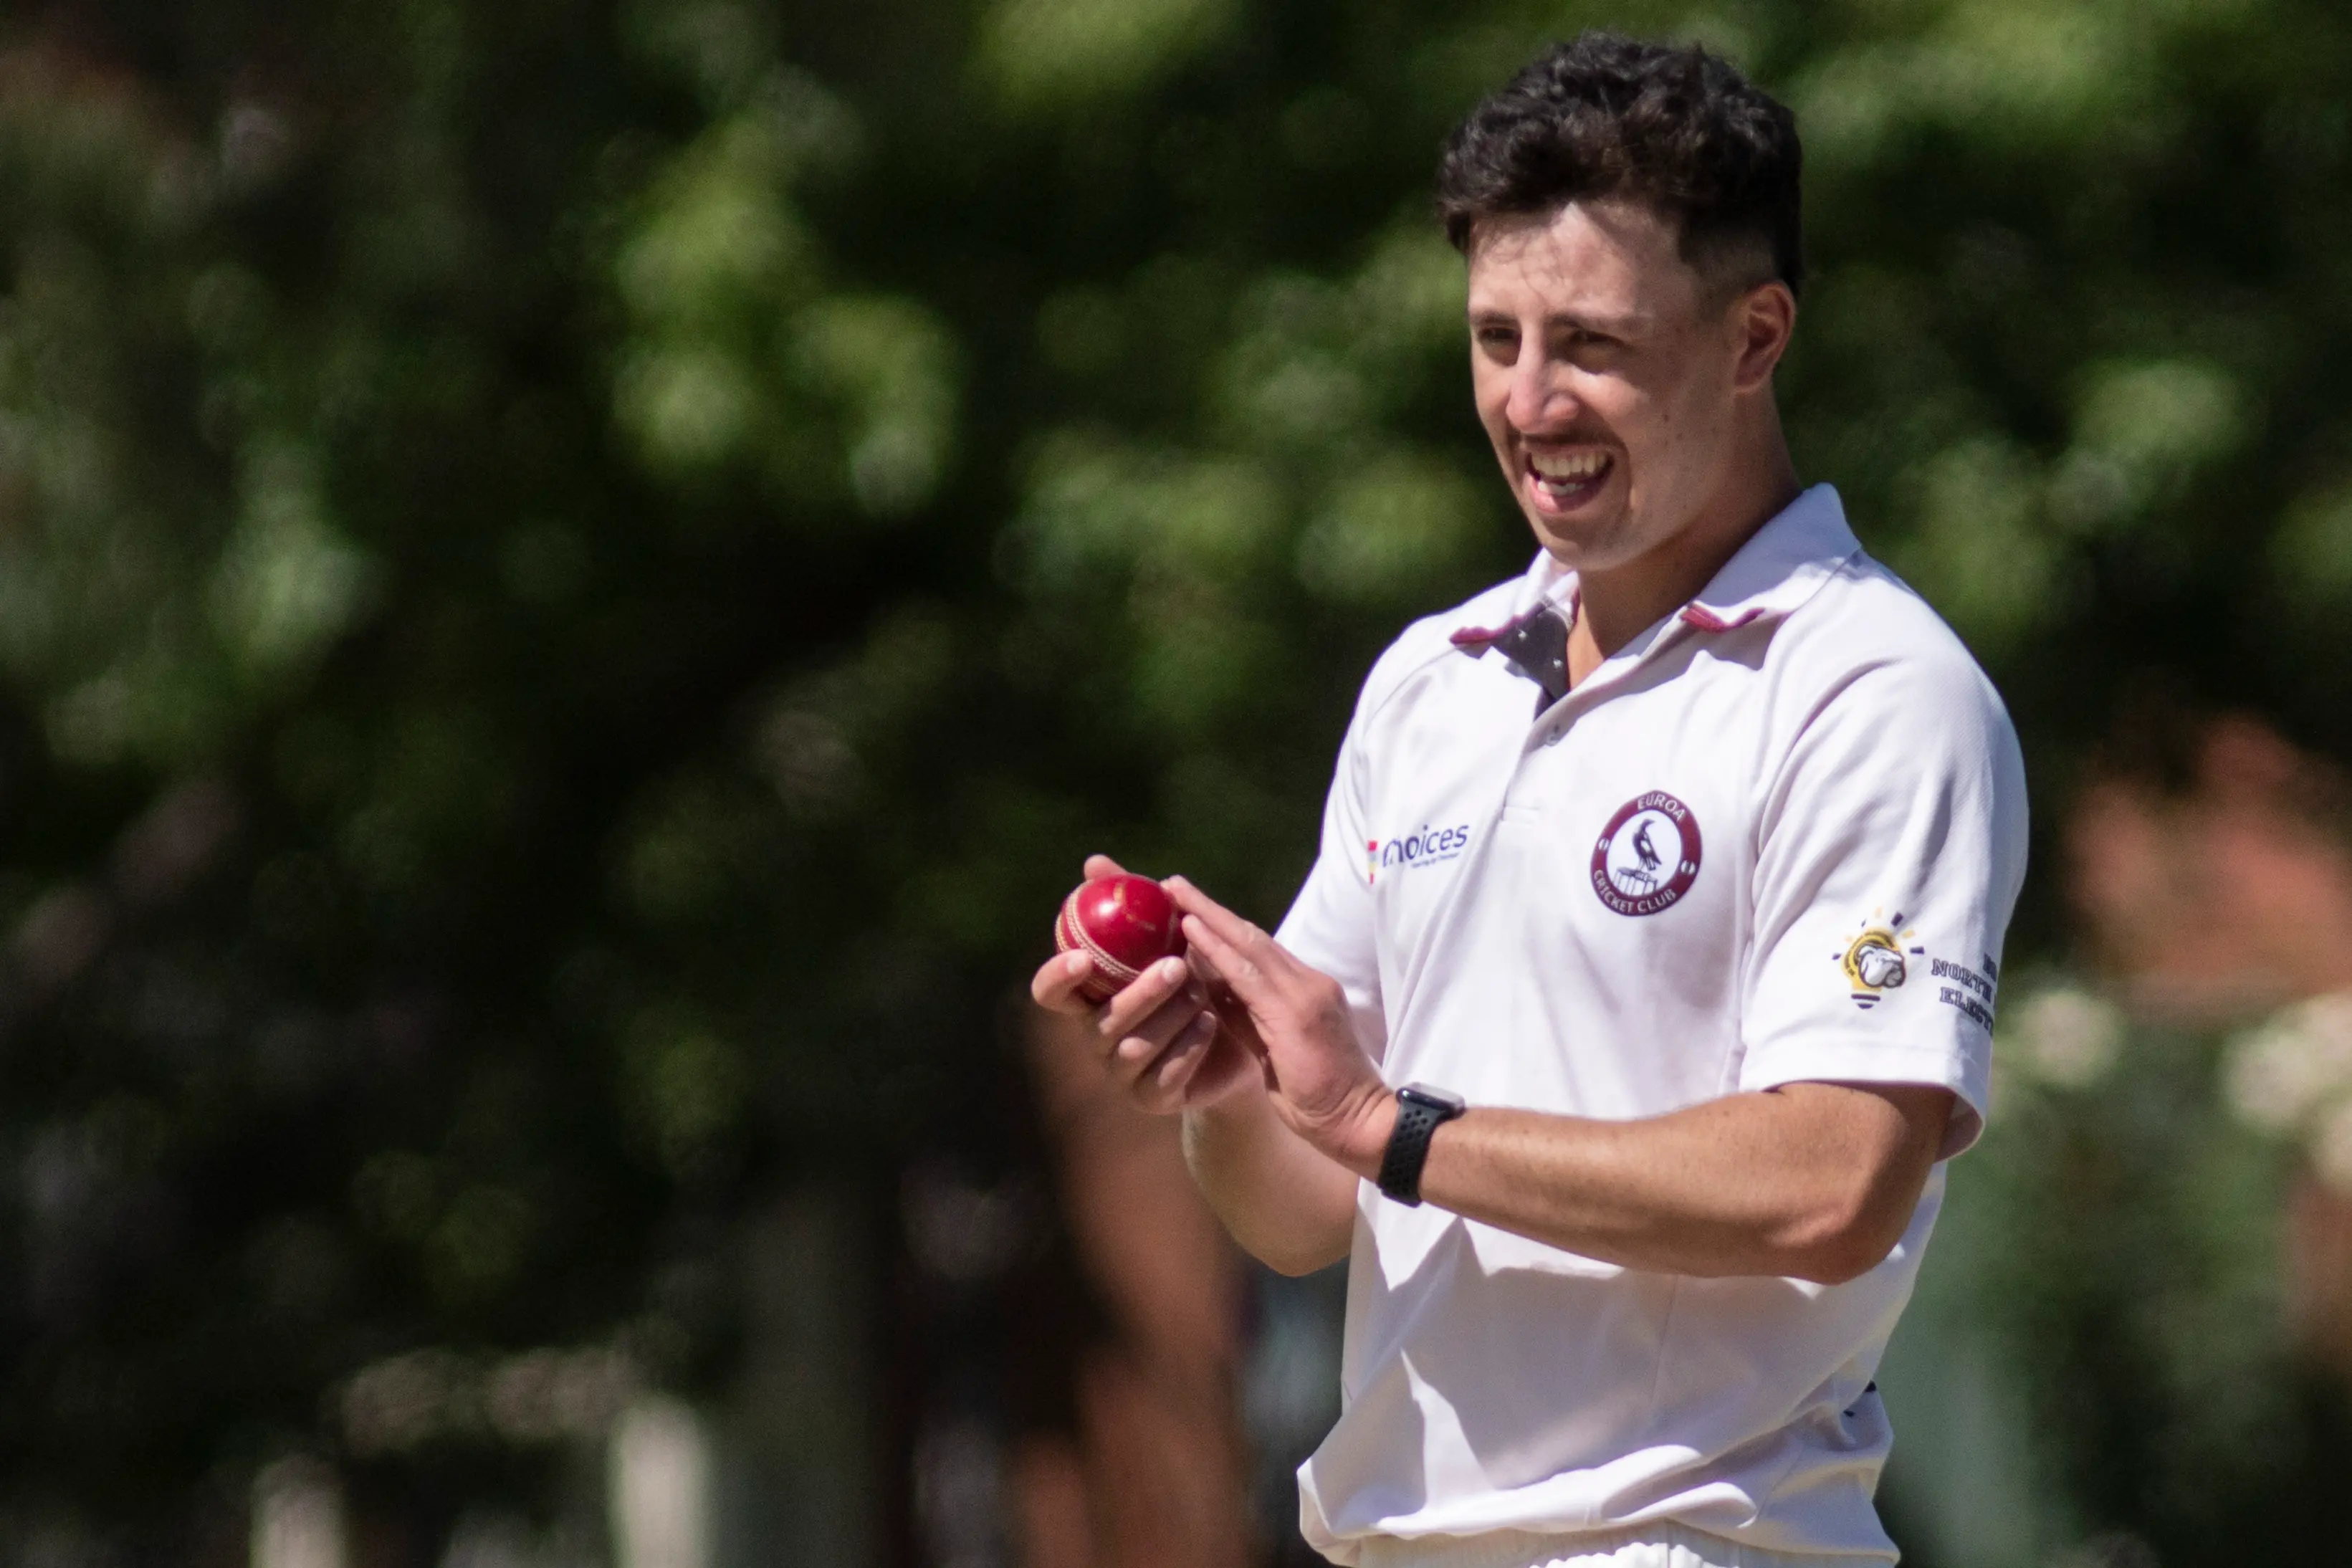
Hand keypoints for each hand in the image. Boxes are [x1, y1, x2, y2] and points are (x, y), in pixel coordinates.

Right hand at [1030, 855, 1258, 1112]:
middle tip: (1177, 966)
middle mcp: (1097, 1037)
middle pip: (1101, 1022)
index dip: (1057, 977)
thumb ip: (1127, 905)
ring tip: (1203, 993)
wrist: (1238, 1038)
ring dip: (1171, 1017)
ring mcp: (1121, 1073)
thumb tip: (1094, 862)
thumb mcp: (1165, 938)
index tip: (1083, 958)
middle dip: (1139, 993)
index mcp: (1090, 998)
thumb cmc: (1191, 980)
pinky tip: (1210, 1023)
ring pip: (1133, 1049)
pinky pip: (1163, 1077)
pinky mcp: (1152, 1098)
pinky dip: (1188, 1047)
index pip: (1049, 993)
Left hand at [1165, 877, 1395, 1173]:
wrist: (1361, 1123)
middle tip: (1173, 884)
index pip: (1259, 950)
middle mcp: (1308, 982)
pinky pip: (1246, 973)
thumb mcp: (1275, 1050)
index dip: (1223, 927)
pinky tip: (1191, 931)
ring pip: (1248, 944)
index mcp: (1307, 990)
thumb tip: (1213, 992)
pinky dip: (1216, 949)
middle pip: (1251, 936)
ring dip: (1207, 917)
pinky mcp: (1294, 1012)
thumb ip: (1249, 1017)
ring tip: (1175, 894)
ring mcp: (1304, 993)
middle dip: (1209, 909)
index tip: (1189, 908)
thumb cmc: (1320, 1097)